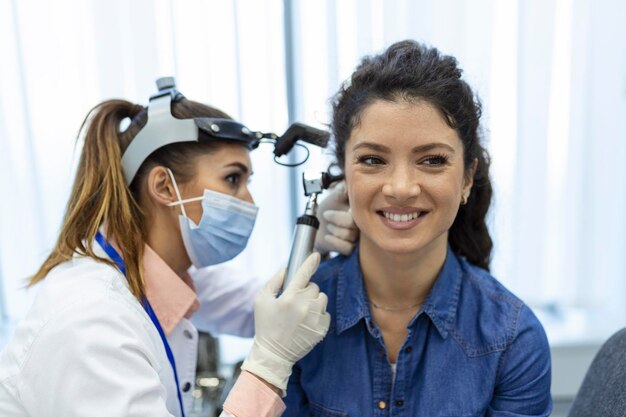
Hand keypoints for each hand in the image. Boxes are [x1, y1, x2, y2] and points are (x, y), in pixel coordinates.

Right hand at [240, 253, 329, 395]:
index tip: (316, 255)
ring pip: (322, 298)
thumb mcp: (261, 300)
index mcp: (289, 297)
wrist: (274, 354)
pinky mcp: (322, 329)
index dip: (311, 262)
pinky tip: (306, 322)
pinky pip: (326, 312)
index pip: (304, 273)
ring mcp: (315, 318)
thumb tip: (286, 268)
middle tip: (294, 301)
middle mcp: (305, 306)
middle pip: (314, 286)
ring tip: (301, 312)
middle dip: (305, 290)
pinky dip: (318, 314)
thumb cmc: (265, 325)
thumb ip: (274, 281)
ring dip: (314, 301)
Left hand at [314, 181, 357, 255]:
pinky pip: (347, 247)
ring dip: (334, 230)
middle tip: (326, 215)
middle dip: (337, 218)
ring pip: (350, 235)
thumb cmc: (326, 211)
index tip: (336, 208)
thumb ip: (342, 191)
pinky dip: (335, 241)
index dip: (347, 209)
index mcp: (359, 210)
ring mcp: (356, 237)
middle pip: (355, 223)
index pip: (361, 209)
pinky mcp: (350, 249)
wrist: (315, 227)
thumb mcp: (333, 197)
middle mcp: (360, 223)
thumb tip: (348, 184)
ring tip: (328, 226)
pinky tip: (328, 237)